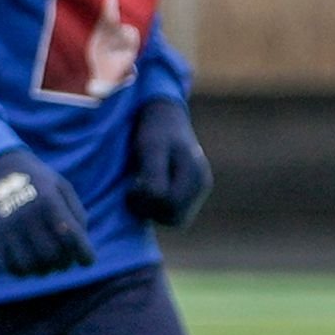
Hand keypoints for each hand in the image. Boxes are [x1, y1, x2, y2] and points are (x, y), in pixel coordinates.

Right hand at [0, 150, 93, 279]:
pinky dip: (24, 271)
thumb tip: (81, 248)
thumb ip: (76, 215)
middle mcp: (26, 215)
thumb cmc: (37, 182)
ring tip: (47, 264)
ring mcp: (7, 227)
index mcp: (48, 201)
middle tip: (65, 260)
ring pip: (31, 266)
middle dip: (64, 263)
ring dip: (44, 270)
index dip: (84, 254)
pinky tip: (29, 263)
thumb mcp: (61, 187)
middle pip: (52, 255)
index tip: (87, 261)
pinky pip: (11, 266)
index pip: (72, 237)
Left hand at [125, 98, 209, 227]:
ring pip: (173, 219)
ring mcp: (197, 190)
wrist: (164, 115)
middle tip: (134, 187)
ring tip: (139, 187)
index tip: (133, 183)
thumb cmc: (154, 130)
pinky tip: (146, 189)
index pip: (170, 207)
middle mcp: (201, 185)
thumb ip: (154, 173)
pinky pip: (172, 213)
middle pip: (174, 218)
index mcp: (195, 174)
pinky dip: (156, 207)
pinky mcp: (189, 193)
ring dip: (152, 210)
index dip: (146, 201)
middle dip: (149, 208)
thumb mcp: (150, 147)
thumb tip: (156, 198)